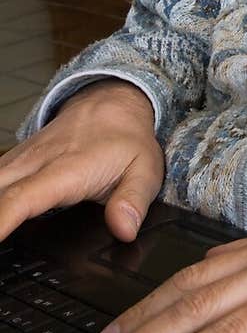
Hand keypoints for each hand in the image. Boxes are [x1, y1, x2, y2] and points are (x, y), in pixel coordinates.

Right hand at [0, 79, 163, 243]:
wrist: (114, 103)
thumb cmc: (127, 139)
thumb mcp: (145, 170)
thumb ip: (133, 201)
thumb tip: (124, 229)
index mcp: (67, 170)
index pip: (23, 198)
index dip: (1, 222)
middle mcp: (37, 162)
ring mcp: (24, 158)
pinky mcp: (18, 158)